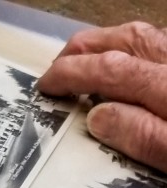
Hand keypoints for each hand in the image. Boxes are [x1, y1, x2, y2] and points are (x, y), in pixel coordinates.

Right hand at [37, 22, 166, 172]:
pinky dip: (132, 51)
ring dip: (107, 45)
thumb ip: (142, 136)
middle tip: (57, 68)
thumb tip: (96, 118)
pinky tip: (126, 67)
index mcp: (166, 88)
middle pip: (125, 41)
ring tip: (84, 60)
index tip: (46, 85)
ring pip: (143, 39)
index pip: (108, 70)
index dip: (71, 74)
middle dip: (83, 49)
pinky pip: (159, 48)